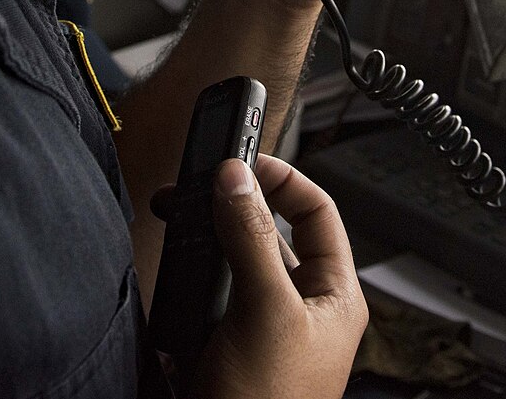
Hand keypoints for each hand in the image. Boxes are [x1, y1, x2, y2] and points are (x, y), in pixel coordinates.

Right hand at [187, 155, 366, 398]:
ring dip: (202, 245)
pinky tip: (173, 282)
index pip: (316, 212)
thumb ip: (249, 239)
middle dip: (230, 209)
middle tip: (196, 188)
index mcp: (332, 296)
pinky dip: (185, 283)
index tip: (243, 160)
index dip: (284, 178)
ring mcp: (259, 328)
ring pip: (229, 263)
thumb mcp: (265, 312)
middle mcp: (299, 308)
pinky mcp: (223, 345)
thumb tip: (237, 178)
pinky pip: (203, 297)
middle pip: (266, 232)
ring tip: (177, 226)